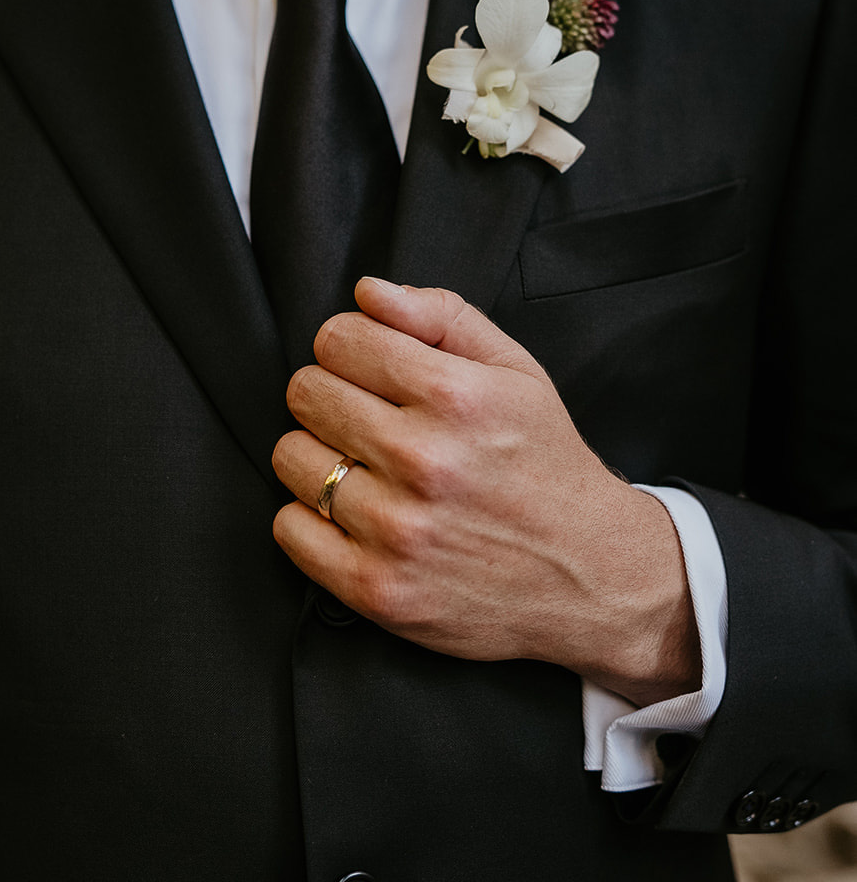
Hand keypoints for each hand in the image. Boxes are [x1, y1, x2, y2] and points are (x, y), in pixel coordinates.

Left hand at [273, 278, 699, 707]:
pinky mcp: (378, 589)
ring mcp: (398, 530)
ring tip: (364, 469)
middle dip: (330, 396)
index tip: (368, 369)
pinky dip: (309, 519)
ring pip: (291, 458)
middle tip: (366, 420)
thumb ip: (441, 317)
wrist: (593, 574)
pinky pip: (289, 529)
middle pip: (305, 394)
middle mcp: (424, 460)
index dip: (349, 347)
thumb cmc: (546, 465)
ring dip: (319, 457)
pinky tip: (353, 516)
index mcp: (456, 397)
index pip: (337, 339)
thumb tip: (367, 292)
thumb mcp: (516, 372)